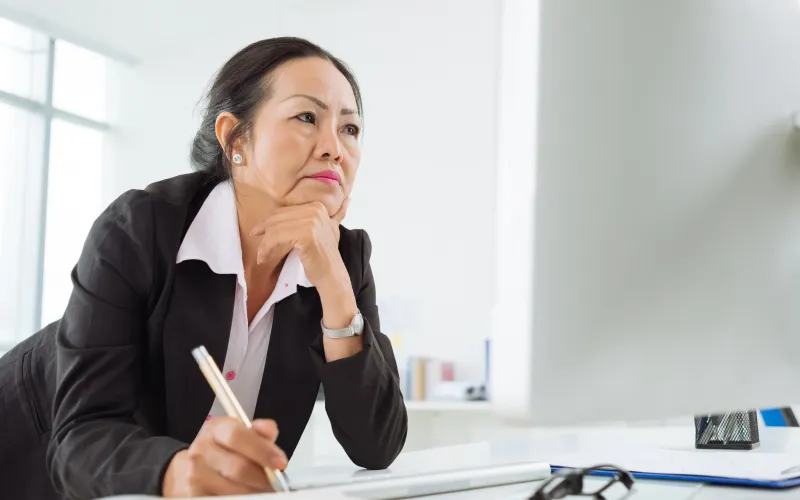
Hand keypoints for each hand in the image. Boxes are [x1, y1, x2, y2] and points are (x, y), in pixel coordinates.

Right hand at [162, 418, 286, 496]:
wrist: (194, 468)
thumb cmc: (226, 450)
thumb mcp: (243, 435)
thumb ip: (260, 432)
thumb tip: (269, 430)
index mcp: (216, 429)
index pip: (237, 436)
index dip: (262, 450)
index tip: (280, 463)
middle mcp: (201, 450)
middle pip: (237, 468)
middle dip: (262, 479)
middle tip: (275, 484)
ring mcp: (194, 474)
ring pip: (231, 490)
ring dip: (252, 493)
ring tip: (261, 491)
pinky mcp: (193, 495)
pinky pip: (222, 499)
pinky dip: (239, 499)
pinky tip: (246, 496)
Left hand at [250, 198, 350, 285]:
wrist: (332, 274)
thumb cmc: (326, 255)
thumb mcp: (333, 228)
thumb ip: (337, 213)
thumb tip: (349, 199)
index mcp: (318, 206)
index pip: (285, 210)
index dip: (270, 221)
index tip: (259, 231)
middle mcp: (314, 210)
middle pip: (278, 218)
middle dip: (264, 230)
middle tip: (255, 239)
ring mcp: (310, 222)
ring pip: (275, 229)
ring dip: (264, 244)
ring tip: (261, 255)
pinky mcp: (305, 235)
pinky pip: (276, 239)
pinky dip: (266, 249)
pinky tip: (264, 258)